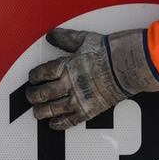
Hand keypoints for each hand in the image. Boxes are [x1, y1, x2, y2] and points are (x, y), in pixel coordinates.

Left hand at [25, 28, 158, 129]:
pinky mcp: (88, 111)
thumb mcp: (84, 39)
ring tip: (37, 112)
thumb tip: (51, 35)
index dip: (33, 77)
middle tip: (31, 95)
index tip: (32, 79)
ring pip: (51, 110)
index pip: (41, 74)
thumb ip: (65, 39)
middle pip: (42, 94)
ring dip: (40, 112)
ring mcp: (77, 99)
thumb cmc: (108, 51)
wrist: (127, 66)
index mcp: (65, 66)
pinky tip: (53, 124)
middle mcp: (68, 84)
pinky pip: (68, 121)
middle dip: (33, 96)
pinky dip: (58, 124)